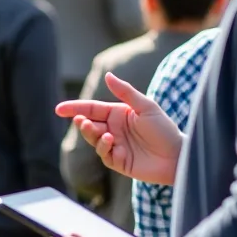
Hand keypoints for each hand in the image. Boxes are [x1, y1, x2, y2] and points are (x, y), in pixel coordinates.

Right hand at [56, 72, 182, 184]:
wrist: (178, 156)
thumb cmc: (165, 129)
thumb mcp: (145, 106)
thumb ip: (125, 92)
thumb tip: (107, 75)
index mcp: (118, 113)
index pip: (91, 109)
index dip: (74, 108)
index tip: (59, 109)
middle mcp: (114, 129)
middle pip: (89, 123)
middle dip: (81, 122)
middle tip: (81, 120)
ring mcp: (115, 146)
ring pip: (93, 138)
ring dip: (91, 133)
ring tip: (97, 130)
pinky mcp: (118, 162)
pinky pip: (103, 154)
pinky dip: (103, 146)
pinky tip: (109, 140)